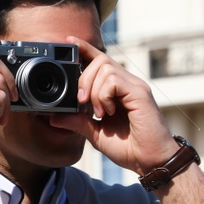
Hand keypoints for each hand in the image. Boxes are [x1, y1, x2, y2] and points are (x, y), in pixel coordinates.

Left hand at [49, 34, 179, 175]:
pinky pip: (114, 80)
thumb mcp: (95, 133)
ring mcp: (134, 86)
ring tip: (99, 112)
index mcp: (118, 89)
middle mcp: (127, 83)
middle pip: (100, 60)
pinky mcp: (139, 93)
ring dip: (94, 91)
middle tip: (82, 103)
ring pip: (105, 68)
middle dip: (83, 79)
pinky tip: (108, 112)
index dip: (84, 49)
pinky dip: (104, 95)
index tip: (68, 42)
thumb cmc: (129, 148)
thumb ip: (77, 122)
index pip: (100, 60)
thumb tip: (53, 116)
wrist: (150, 161)